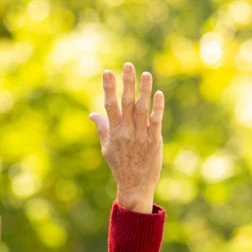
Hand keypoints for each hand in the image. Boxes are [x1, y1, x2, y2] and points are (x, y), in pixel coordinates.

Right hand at [90, 63, 164, 213]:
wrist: (135, 186)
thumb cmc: (120, 166)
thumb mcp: (106, 149)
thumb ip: (102, 129)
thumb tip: (92, 114)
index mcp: (114, 132)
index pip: (110, 106)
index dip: (108, 88)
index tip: (108, 72)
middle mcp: (127, 132)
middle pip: (127, 103)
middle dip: (127, 83)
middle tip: (128, 65)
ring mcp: (141, 136)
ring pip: (142, 109)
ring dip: (145, 91)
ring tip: (146, 74)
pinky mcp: (154, 141)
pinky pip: (156, 122)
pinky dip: (157, 108)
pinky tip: (159, 94)